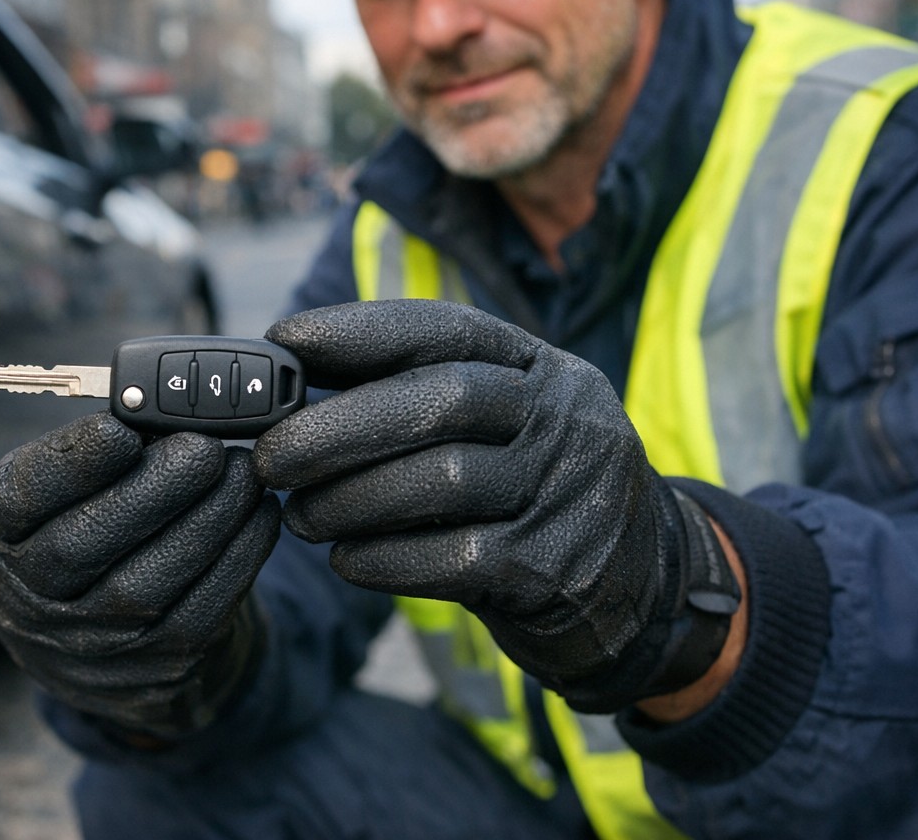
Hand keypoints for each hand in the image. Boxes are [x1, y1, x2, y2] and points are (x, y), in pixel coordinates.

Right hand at [0, 412, 278, 734]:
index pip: (19, 499)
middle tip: (204, 448)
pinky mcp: (149, 671)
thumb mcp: (55, 488)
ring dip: (208, 521)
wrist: (87, 640)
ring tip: (242, 473)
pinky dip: (238, 558)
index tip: (120, 430)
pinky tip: (257, 515)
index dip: (71, 464)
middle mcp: (26, 600)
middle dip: (154, 491)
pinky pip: (198, 615)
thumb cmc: (74, 528)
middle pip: (83, 545)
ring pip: (146, 586)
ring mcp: (85, 645)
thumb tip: (158, 409)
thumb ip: (90, 451)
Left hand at [253, 300, 736, 712]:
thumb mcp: (505, 428)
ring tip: (301, 516)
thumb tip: (297, 380)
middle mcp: (564, 418)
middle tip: (271, 455)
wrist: (646, 590)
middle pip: (443, 399)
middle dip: (340, 425)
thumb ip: (424, 399)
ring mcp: (569, 493)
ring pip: (443, 480)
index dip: (360, 330)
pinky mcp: (556, 569)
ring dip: (351, 499)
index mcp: (542, 369)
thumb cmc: (534, 494)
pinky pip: (453, 558)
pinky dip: (384, 558)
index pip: (447, 328)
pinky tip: (347, 560)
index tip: (285, 341)